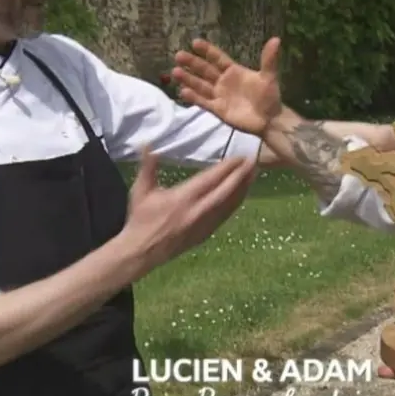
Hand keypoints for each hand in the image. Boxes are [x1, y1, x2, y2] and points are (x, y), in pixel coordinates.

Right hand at [123, 147, 256, 268]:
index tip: (239, 157)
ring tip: (254, 175)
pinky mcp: (205, 234)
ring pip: (228, 205)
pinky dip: (235, 205)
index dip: (226, 168)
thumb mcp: (141, 190)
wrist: (141, 251)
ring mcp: (203, 225)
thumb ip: (148, 167)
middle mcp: (196, 211)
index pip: (209, 179)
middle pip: (225, 191)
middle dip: (241, 176)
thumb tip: (147, 144)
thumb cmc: (140, 218)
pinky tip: (242, 196)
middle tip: (254, 162)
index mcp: (182, 198)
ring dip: (242, 189)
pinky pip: (224, 217)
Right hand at [173, 37, 283, 135]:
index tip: (195, 42)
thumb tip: (276, 39)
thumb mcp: (269, 77)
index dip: (207, 51)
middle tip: (178, 55)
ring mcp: (219, 96)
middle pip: (205, 70)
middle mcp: (224, 82)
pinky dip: (194, 97)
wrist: (270, 120)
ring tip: (175, 72)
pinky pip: (204, 102)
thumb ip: (269, 59)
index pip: (217, 58)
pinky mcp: (218, 110)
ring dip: (188, 79)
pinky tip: (183, 91)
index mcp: (234, 71)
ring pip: (201, 85)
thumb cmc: (269, 97)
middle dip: (192, 63)